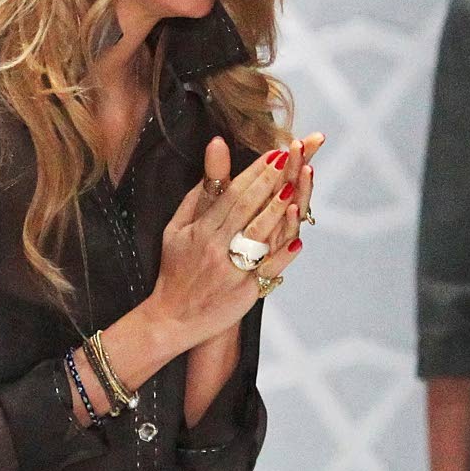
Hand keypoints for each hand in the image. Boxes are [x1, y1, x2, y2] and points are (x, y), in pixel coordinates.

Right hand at [145, 134, 319, 349]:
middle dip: (268, 181)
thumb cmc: (177, 268)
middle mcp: (215, 246)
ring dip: (276, 210)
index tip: (273, 153)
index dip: (253, 172)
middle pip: (245, 208)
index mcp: (200, 230)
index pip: (230, 194)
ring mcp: (231, 270)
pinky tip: (297, 241)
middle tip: (289, 157)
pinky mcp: (244, 292)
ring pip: (256, 235)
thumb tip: (214, 158)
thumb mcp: (177, 229)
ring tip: (294, 187)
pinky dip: (281, 256)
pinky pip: (266, 271)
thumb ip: (199, 196)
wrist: (172, 318)